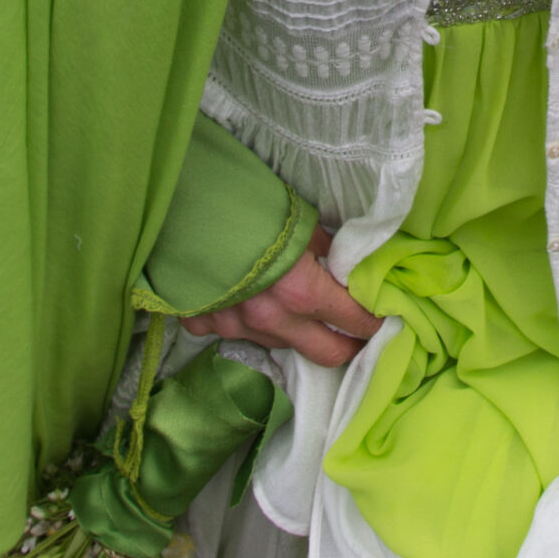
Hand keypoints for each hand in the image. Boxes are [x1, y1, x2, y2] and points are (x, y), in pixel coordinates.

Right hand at [181, 225, 381, 366]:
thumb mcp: (297, 218)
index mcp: (302, 292)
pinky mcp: (203, 324)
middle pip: (325, 354)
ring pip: (281, 344)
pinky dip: (246, 322)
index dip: (374, 322)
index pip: (353, 321)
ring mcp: (234, 327)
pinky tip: (247, 302)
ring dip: (297, 333)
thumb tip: (345, 262)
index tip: (383, 320)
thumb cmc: (242, 203)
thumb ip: (325, 247)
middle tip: (357, 337)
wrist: (175, 205)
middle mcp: (272, 320)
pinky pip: (233, 332)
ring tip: (301, 314)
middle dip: (348, 347)